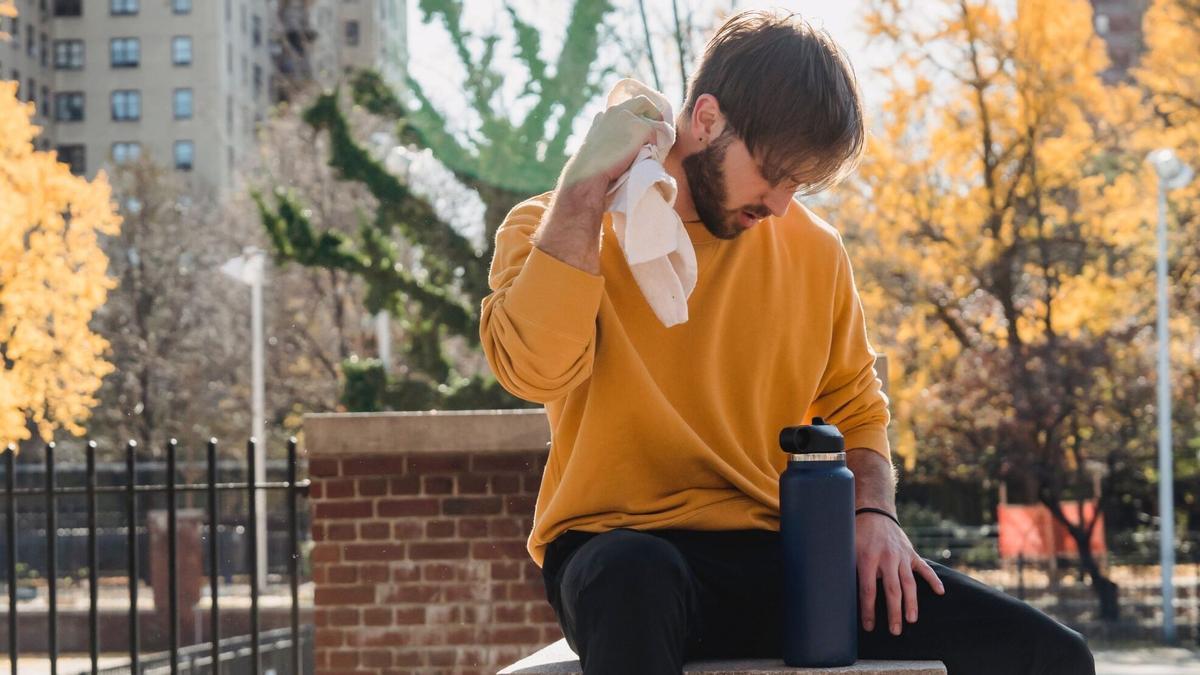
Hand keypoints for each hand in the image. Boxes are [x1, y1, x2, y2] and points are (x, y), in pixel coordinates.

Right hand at [560, 95, 662, 191]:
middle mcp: (615, 111)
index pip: (623, 108)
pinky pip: (655, 135)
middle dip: (652, 111)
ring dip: (652, 132)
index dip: (634, 115)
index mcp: (603, 116)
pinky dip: (654, 145)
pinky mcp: (641, 127)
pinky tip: (649, 155)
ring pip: (650, 120)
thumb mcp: (594, 145)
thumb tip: (616, 141)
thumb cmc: (589, 166)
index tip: (639, 124)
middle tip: (657, 125)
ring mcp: (628, 117)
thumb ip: (604, 136)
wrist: (589, 171)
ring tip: (653, 146)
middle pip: (642, 102)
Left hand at [856, 511, 944, 635]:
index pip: (868, 590)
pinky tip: (940, 592)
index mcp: (867, 558)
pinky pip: (924, 568)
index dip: (868, 610)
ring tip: (911, 620)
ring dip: (911, 603)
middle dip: (894, 612)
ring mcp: (902, 555)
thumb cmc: (856, 534)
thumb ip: (847, 569)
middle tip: (895, 631)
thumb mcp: (846, 548)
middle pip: (892, 590)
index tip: (869, 627)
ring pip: (909, 583)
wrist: (874, 511)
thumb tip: (838, 593)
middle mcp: (886, 558)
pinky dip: (933, 579)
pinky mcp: (912, 553)